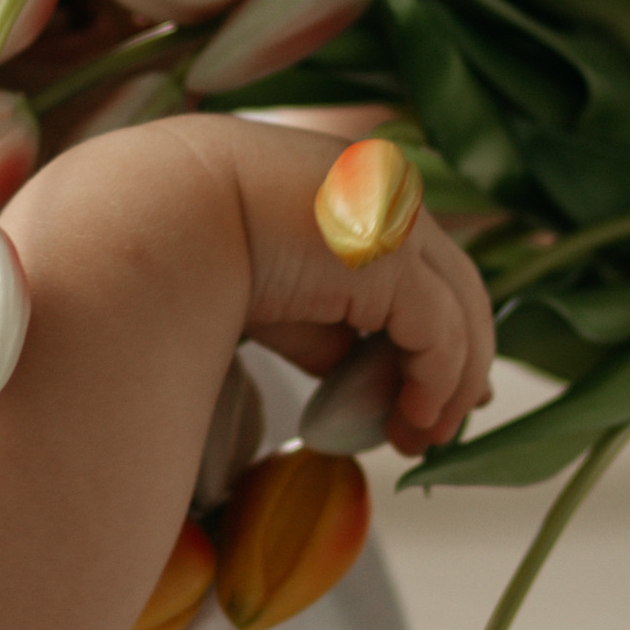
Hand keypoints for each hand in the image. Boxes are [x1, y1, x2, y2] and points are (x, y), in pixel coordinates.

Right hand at [213, 119, 495, 452]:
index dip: (440, 331)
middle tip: (434, 427)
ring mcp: (400, 219)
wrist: (167, 211)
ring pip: (461, 311)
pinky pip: (438, 332)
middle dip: (458, 365)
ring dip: (450, 386)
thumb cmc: (198, 240)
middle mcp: (393, 195)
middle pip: (457, 288)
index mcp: (364, 191)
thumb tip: (352, 372)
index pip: (427, 265)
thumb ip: (322, 327)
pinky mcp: (396, 253)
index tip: (432, 388)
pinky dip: (436, 384)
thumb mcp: (277, 292)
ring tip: (419, 438)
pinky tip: (409, 422)